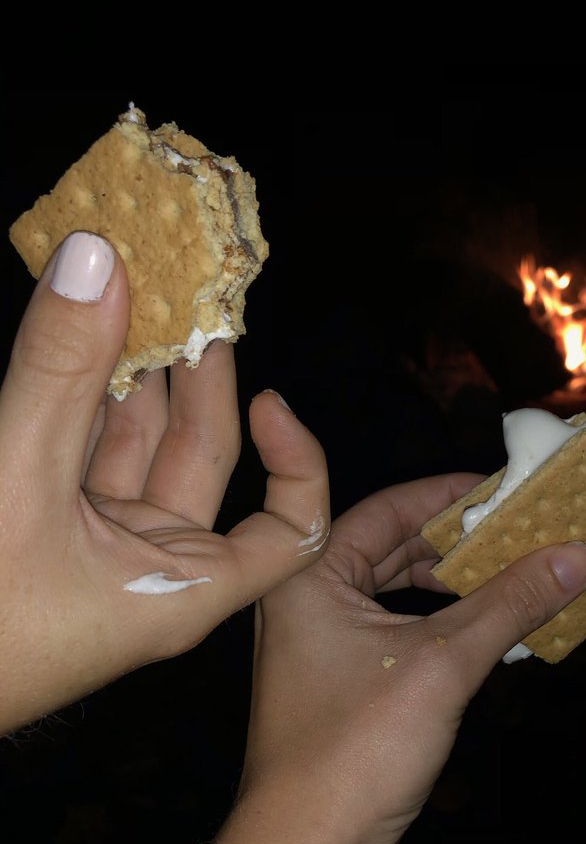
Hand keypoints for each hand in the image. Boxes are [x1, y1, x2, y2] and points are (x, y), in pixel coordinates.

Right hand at [0, 232, 329, 731]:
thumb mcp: (18, 480)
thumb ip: (57, 370)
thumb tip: (95, 256)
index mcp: (185, 588)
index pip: (291, 534)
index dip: (299, 465)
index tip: (268, 401)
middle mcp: (153, 568)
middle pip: (201, 462)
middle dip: (195, 378)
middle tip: (185, 296)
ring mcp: (95, 549)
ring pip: (131, 450)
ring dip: (128, 375)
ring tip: (129, 292)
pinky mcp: (44, 533)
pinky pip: (75, 456)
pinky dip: (76, 401)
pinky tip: (74, 339)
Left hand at [153, 473, 585, 843]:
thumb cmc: (358, 750)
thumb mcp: (443, 665)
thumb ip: (510, 604)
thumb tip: (578, 553)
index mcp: (310, 575)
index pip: (389, 509)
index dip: (452, 496)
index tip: (510, 489)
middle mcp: (309, 599)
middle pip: (396, 548)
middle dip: (463, 543)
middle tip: (528, 531)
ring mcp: (325, 645)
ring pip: (403, 594)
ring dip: (462, 586)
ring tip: (524, 573)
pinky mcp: (345, 684)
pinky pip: (405, 633)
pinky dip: (450, 626)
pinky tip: (497, 628)